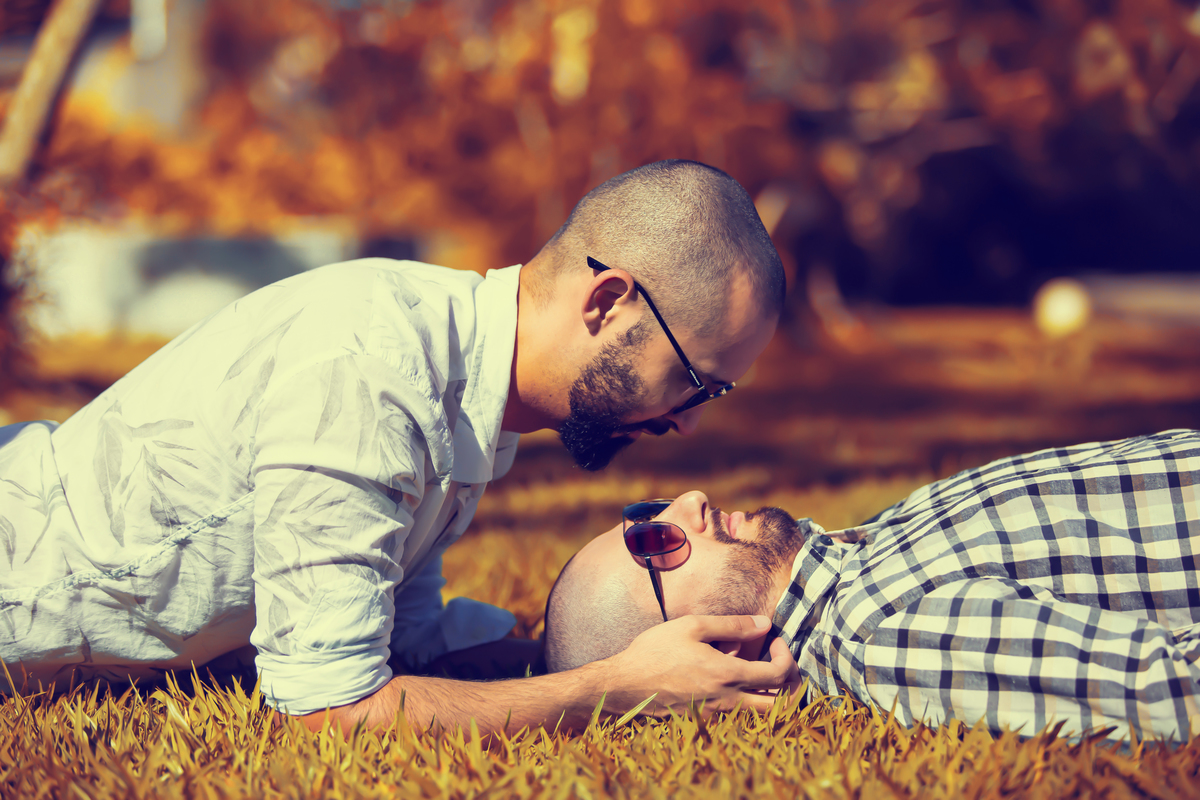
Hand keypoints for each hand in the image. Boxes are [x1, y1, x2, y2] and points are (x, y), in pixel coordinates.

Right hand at [602, 614, 801, 716]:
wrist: (624, 685)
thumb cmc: (655, 651)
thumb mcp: (692, 626)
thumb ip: (731, 625)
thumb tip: (763, 623)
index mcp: (728, 675)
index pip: (778, 674)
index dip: (786, 656)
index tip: (774, 641)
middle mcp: (728, 700)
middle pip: (779, 705)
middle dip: (790, 684)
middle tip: (779, 664)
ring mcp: (716, 714)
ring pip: (760, 716)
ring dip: (772, 696)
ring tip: (762, 674)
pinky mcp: (704, 720)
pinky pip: (739, 717)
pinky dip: (748, 702)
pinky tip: (734, 682)